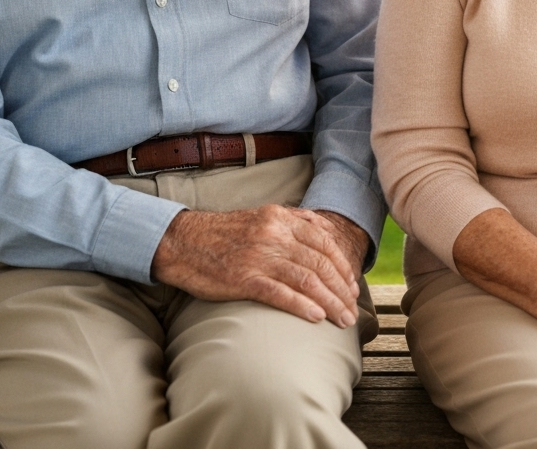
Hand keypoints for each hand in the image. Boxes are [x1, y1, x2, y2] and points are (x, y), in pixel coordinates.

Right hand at [151, 205, 359, 326]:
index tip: (353, 286)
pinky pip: (280, 294)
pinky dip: (302, 306)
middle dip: (341, 290)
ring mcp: (259, 256)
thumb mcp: (262, 216)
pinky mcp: (243, 279)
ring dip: (329, 302)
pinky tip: (316, 318)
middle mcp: (273, 234)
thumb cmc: (225, 234)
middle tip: (353, 310)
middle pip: (319, 263)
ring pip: (306, 280)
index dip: (343, 266)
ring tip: (342, 320)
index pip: (324, 242)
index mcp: (280, 217)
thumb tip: (325, 230)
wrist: (183, 242)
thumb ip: (293, 221)